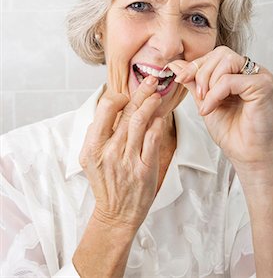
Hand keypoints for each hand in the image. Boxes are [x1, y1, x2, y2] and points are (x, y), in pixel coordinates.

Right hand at [79, 76, 163, 231]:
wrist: (116, 214)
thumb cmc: (105, 183)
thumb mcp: (90, 159)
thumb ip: (96, 133)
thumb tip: (109, 107)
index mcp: (93, 147)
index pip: (106, 109)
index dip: (118, 97)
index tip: (126, 95)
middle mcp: (110, 152)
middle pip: (127, 112)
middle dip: (141, 92)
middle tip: (151, 80)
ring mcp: (128, 160)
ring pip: (141, 122)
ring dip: (151, 104)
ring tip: (157, 95)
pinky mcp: (145, 169)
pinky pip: (153, 139)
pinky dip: (158, 124)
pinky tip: (161, 117)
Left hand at [167, 46, 272, 167]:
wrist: (244, 154)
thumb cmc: (230, 130)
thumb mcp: (204, 100)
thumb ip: (193, 81)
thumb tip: (175, 63)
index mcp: (240, 71)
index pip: (216, 55)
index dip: (196, 65)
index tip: (180, 78)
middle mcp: (252, 70)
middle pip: (221, 54)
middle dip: (202, 73)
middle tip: (198, 95)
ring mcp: (260, 76)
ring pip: (226, 62)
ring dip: (209, 83)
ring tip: (206, 103)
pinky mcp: (263, 85)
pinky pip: (230, 80)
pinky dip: (215, 94)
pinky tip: (211, 108)